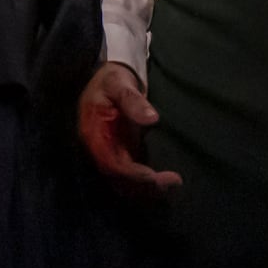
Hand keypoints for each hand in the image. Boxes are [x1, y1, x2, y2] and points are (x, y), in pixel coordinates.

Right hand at [77, 63, 179, 196]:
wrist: (111, 79)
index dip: (132, 174)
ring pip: (124, 182)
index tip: (155, 175)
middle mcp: (98, 148)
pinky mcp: (120, 154)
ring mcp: (109, 152)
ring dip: (147, 188)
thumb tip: (151, 119)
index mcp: (93, 133)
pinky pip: (130, 176)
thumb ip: (132, 100)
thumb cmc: (114, 79)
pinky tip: (165, 181)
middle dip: (144, 186)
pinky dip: (146, 183)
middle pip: (117, 178)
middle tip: (174, 182)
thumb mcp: (120, 83)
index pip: (110, 163)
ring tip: (174, 184)